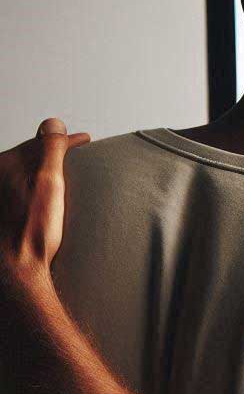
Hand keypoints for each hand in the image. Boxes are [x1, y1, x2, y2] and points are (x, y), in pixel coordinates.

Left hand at [0, 118, 89, 290]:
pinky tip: (41, 192)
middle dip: (51, 151)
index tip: (85, 140)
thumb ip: (51, 149)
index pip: (40, 143)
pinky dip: (32, 184)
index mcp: (4, 165)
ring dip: (40, 168)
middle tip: (74, 149)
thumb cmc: (32, 232)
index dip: (65, 140)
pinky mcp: (2, 210)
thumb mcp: (50, 185)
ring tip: (60, 168)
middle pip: (28, 156)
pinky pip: (16, 188)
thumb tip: (53, 124)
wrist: (14, 270)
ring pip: (21, 172)